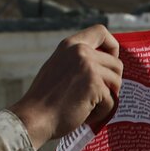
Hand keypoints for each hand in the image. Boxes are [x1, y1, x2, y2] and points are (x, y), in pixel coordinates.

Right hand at [9, 24, 123, 148]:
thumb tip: (105, 64)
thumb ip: (78, 61)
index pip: (101, 31)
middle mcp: (81, 51)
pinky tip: (85, 115)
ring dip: (107, 99)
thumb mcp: (59, 68)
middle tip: (97, 97)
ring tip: (87, 107)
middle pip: (116, 64)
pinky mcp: (95, 85)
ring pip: (117, 83)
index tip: (110, 61)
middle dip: (112, 83)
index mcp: (70, 45)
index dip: (112, 47)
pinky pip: (112, 101)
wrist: (33, 119)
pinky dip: (102, 112)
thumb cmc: (46, 100)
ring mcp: (89, 67)